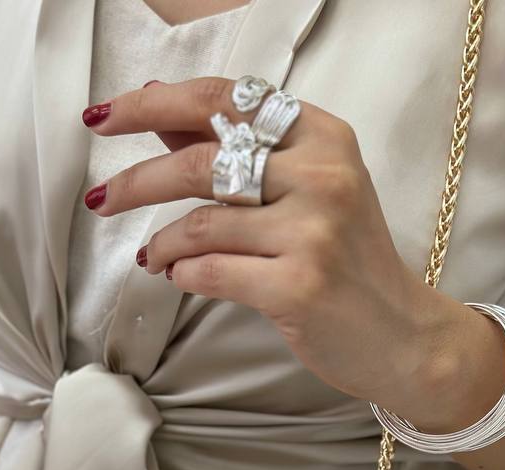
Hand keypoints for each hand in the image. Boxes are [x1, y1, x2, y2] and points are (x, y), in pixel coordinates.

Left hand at [80, 77, 459, 409]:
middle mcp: (322, 176)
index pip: (224, 98)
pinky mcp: (298, 288)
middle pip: (202, 159)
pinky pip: (212, 273)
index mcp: (323, 137)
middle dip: (138, 180)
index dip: (153, 103)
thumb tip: (158, 113)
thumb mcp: (307, 190)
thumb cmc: (349, 261)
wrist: (402, 335)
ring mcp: (312, 233)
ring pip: (201, 223)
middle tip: (102, 199)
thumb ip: (238, 150)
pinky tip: (179, 277)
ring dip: (161, 242)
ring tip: (150, 256)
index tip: (106, 117)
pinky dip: (184, 274)